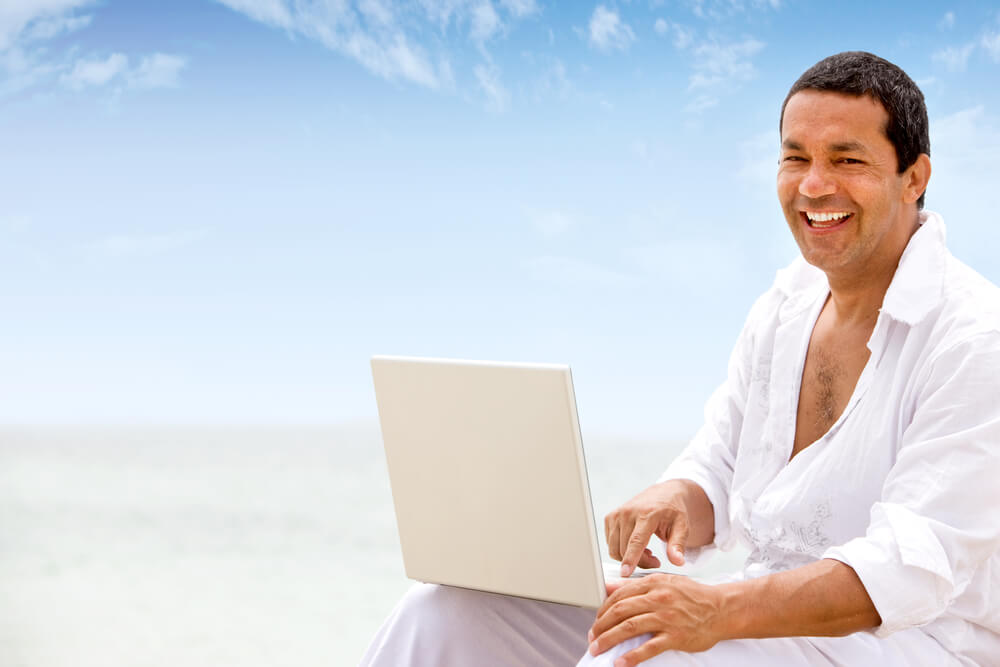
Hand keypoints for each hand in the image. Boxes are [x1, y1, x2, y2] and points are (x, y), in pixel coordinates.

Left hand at [587, 574, 726, 664]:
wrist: (721, 609)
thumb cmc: (693, 596)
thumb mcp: (664, 582)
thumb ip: (636, 586)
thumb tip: (610, 587)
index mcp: (653, 584)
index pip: (619, 596)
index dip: (603, 609)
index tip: (596, 620)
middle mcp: (658, 599)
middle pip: (620, 611)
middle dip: (601, 626)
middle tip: (592, 637)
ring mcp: (666, 618)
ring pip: (629, 628)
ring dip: (609, 639)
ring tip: (598, 649)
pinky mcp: (675, 636)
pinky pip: (648, 647)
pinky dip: (632, 656)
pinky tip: (620, 663)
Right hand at [604, 479, 711, 575]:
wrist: (664, 494)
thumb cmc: (673, 511)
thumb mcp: (682, 526)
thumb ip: (678, 545)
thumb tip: (678, 562)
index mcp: (647, 513)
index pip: (636, 540)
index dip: (631, 558)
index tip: (625, 573)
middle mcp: (628, 512)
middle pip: (625, 548)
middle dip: (640, 562)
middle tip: (656, 561)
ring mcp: (617, 514)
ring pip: (615, 548)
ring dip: (630, 557)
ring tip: (647, 552)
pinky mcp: (610, 518)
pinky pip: (611, 544)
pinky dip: (622, 550)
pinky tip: (636, 545)